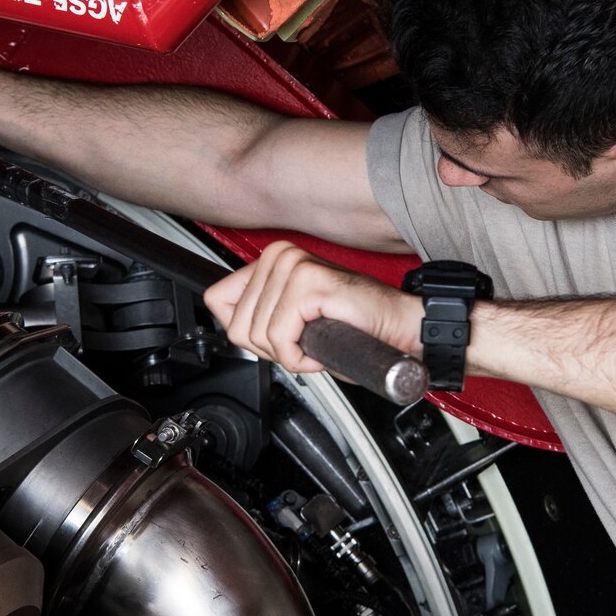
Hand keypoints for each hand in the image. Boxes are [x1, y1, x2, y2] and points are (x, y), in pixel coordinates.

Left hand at [205, 241, 423, 375]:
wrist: (398, 329)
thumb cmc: (352, 327)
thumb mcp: (290, 319)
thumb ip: (259, 314)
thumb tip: (230, 323)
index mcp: (272, 259)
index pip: (218, 300)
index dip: (247, 333)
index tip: (278, 337)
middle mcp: (280, 256)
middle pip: (237, 325)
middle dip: (270, 349)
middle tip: (304, 344)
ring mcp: (294, 267)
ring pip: (257, 336)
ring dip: (289, 355)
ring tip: (317, 344)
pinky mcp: (309, 284)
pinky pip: (281, 339)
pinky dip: (301, 358)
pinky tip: (321, 350)